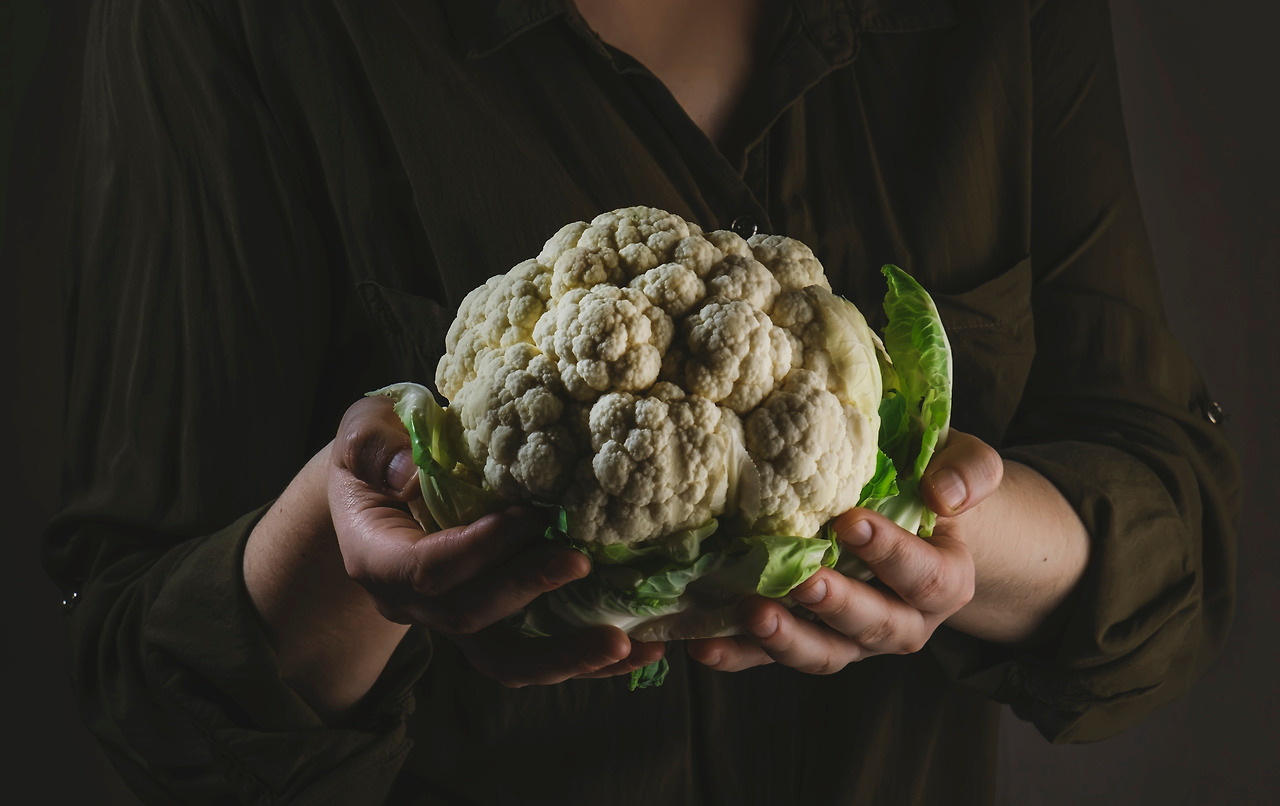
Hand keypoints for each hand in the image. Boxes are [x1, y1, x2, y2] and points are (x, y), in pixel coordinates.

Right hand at [330, 396, 663, 686]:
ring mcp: (453, 623)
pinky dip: (583, 657)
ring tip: (626, 644)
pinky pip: (533, 655)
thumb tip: (409, 471)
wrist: (379, 490)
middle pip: (470, 618)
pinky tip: (636, 650)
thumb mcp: (364, 431)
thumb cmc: (378, 451)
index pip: (426, 570)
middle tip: (582, 562)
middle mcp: (412, 605)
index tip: (528, 518)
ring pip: (506, 660)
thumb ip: (376, 446)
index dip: (477, 549)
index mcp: (377, 559)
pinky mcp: (491, 626)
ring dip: (567, 657)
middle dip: (528, 591)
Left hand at [686, 431, 1002, 672]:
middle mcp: (903, 621)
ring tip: (751, 613)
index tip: (851, 522)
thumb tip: (944, 493)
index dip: (891, 553)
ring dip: (785, 639)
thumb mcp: (963, 463)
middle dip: (836, 605)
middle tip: (802, 579)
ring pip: (823, 653)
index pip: (925, 576)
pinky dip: (737, 654)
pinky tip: (703, 642)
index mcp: (946, 580)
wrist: (910, 517)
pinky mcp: (805, 640)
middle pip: (873, 625)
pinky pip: (771, 657)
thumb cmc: (931, 482)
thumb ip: (969, 470)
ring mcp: (851, 639)